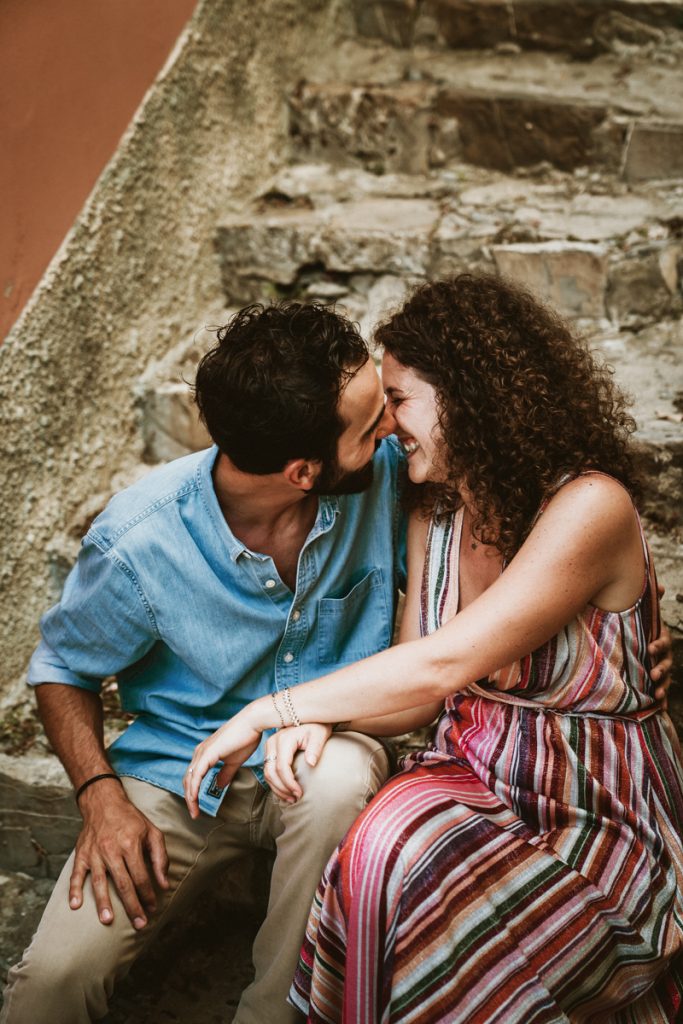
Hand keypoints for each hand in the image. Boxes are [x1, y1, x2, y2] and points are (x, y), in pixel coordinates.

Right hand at [70, 781, 168, 928]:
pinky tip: (75, 905)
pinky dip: (74, 890)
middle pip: (123, 883)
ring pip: (100, 882)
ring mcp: (95, 853)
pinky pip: (76, 874)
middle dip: (132, 906)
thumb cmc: (131, 819)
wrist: (104, 802)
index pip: (141, 876)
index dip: (148, 894)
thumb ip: (160, 858)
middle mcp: (112, 850)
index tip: (153, 909)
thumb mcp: (152, 832)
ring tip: (108, 920)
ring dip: (104, 902)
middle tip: (139, 925)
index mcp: (131, 844)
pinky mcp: (81, 854)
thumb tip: (165, 884)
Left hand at [184, 712, 261, 818]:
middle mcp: (200, 752)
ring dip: (190, 797)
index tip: (197, 808)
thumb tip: (219, 785)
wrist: (252, 723)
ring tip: (194, 811)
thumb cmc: (245, 739)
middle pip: (188, 779)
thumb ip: (225, 773)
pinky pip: (196, 775)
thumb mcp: (234, 761)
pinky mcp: (208, 753)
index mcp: (205, 753)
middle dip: (189, 798)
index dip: (193, 793)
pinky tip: (195, 799)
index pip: (194, 776)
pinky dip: (194, 789)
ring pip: (190, 779)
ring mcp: (202, 752)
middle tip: (194, 813)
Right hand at [264, 724, 332, 801]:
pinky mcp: (270, 751)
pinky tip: (285, 791)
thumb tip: (311, 763)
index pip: (282, 766)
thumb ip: (315, 748)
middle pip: (271, 772)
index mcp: (284, 739)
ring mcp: (269, 747)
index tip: (300, 793)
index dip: (289, 783)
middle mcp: (273, 742)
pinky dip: (275, 783)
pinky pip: (268, 770)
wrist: (310, 718)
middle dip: (282, 788)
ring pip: (267, 773)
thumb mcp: (319, 734)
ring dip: (277, 788)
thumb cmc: (317, 726)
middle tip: (295, 799)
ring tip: (291, 799)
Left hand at [650, 584, 673, 706]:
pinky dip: (662, 701)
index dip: (658, 646)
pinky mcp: (655, 681)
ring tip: (656, 694)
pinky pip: (661, 692)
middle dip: (661, 669)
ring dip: (663, 687)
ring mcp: (661, 669)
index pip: (662, 642)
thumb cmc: (638, 628)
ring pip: (665, 679)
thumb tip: (661, 586)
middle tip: (653, 674)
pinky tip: (661, 709)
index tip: (650, 648)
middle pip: (666, 663)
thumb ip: (649, 604)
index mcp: (660, 640)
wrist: (633, 643)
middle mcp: (663, 656)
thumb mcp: (641, 617)